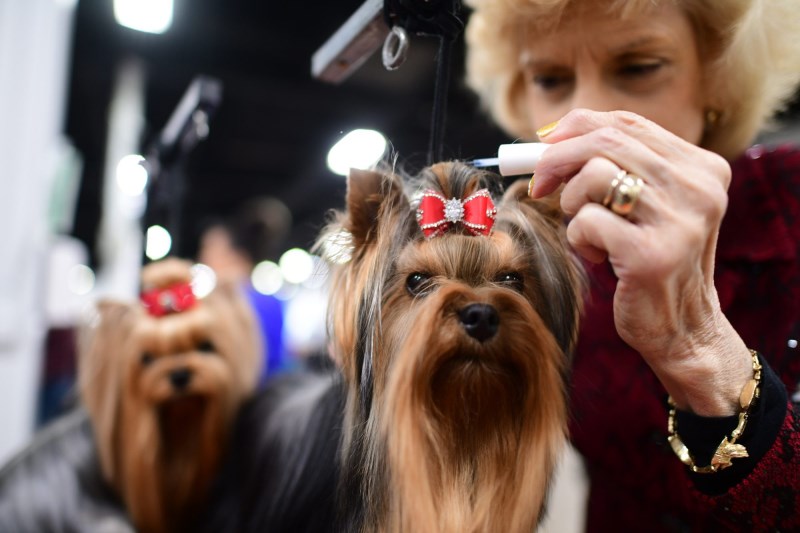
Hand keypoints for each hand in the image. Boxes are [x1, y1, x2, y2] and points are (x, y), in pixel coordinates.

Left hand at [531, 109, 752, 415]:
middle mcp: (699, 188)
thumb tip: (551, 138)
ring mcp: (679, 221)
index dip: (577, 128)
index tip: (546, 147)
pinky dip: (579, 237)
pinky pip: (587, 220)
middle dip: (557, 159)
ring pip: (594, 175)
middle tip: (539, 184)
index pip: (628, 123)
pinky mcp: (652, 254)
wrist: (682, 330)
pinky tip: (599, 256)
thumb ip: (618, 167)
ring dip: (573, 203)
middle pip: (606, 141)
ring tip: (588, 231)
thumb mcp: (647, 206)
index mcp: (703, 168)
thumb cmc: (652, 261)